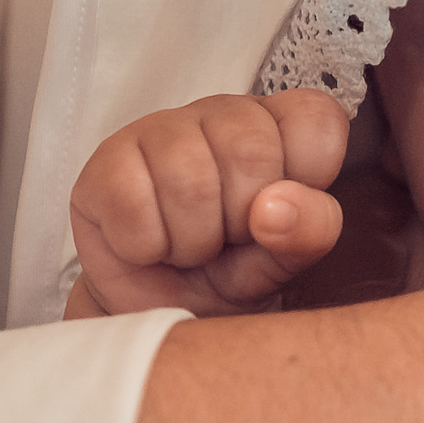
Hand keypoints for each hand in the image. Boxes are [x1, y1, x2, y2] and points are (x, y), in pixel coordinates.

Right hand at [67, 89, 350, 318]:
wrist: (165, 309)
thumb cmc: (233, 270)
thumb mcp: (288, 259)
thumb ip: (310, 230)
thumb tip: (275, 207)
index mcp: (280, 123)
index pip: (317, 118)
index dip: (309, 175)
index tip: (282, 210)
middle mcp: (222, 113)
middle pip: (251, 150)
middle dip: (244, 219)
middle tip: (229, 237)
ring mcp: (159, 128)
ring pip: (189, 179)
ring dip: (194, 239)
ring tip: (191, 246)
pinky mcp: (105, 161)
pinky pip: (132, 202)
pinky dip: (146, 244)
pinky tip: (150, 244)